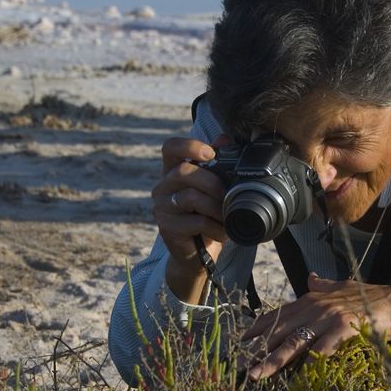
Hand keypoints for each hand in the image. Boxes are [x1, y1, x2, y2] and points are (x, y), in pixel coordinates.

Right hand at [155, 135, 229, 302]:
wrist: (197, 253)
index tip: (210, 153)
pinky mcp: (167, 227)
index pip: (170, 147)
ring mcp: (162, 207)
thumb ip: (217, 163)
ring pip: (190, 197)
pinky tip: (223, 232)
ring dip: (217, 207)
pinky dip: (216, 227)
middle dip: (212, 182)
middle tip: (227, 195)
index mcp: (173, 171)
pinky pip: (196, 221)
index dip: (189, 145)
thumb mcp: (213, 188)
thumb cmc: (206, 215)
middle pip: (183, 171)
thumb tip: (225, 138)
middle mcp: (163, 186)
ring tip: (228, 217)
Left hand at [239, 273, 390, 379]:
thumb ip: (325, 285)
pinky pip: (324, 346)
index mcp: (313, 299)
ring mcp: (330, 316)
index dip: (259, 327)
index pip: (279, 314)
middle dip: (259, 348)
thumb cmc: (371, 299)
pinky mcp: (346, 327)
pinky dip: (311, 359)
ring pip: (296, 341)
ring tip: (258, 374)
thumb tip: (310, 278)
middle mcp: (317, 306)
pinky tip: (298, 374)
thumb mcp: (344, 288)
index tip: (242, 340)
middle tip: (241, 365)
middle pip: (281, 330)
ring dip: (275, 359)